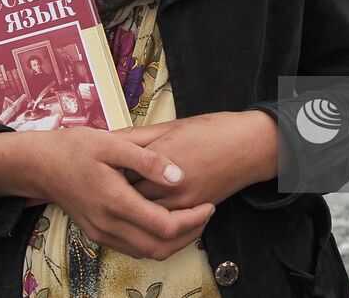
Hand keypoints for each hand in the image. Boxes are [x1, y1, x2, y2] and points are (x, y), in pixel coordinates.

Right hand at [0, 128, 213, 259]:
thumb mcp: (112, 143)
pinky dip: (155, 240)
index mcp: (115, 201)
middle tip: (206, 212)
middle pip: (160, 247)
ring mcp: (102, 233)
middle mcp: (108, 224)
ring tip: (192, 216)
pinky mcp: (98, 234)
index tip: (208, 204)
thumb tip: (178, 175)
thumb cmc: (76, 148)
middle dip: (190, 234)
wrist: (40, 165)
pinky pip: (134, 248)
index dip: (193, 220)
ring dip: (174, 241)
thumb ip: (147, 160)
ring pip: (148, 252)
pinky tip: (165, 219)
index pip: (164, 227)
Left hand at [118, 111, 280, 209]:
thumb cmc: (212, 130)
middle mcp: (169, 183)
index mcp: (161, 157)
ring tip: (120, 202)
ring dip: (132, 209)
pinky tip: (142, 212)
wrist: (248, 146)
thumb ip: (140, 136)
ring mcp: (182, 200)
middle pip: (130, 196)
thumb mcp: (173, 125)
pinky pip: (165, 222)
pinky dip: (151, 219)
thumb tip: (111, 138)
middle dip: (116, 192)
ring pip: (145, 215)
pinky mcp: (193, 211)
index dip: (109, 172)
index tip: (99, 170)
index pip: (122, 172)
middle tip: (104, 189)